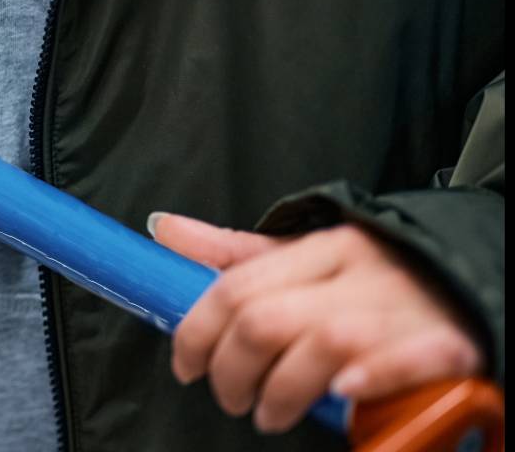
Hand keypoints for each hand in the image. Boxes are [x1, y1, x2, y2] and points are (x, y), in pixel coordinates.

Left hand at [150, 213, 482, 434]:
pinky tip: (343, 394)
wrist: (476, 279)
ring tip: (270, 414)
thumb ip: (236, 253)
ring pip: (322, 344)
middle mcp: (359, 274)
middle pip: (266, 321)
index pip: (236, 289)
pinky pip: (405, 359)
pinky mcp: (447, 343)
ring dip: (282, 392)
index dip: (197, 335)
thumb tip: (164, 228)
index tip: (187, 367)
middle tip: (231, 399)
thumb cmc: (377, 279)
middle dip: (232, 372)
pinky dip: (369, 378)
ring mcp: (403, 309)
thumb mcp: (306, 257)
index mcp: (322, 249)